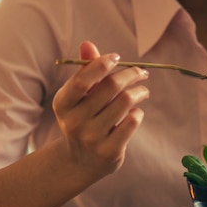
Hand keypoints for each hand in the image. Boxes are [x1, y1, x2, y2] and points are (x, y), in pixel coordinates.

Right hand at [52, 41, 149, 180]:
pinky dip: (137, 112)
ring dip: (139, 92)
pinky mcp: (109, 151)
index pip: (83, 80)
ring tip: (143, 91)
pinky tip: (135, 112)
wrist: (80, 162)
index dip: (101, 64)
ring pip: (125, 102)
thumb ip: (85, 71)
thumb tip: (87, 44)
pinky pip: (132, 121)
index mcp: (63, 104)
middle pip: (110, 87)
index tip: (116, 57)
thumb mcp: (78, 97)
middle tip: (141, 72)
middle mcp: (75, 121)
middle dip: (130, 74)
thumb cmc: (83, 119)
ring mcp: (92, 138)